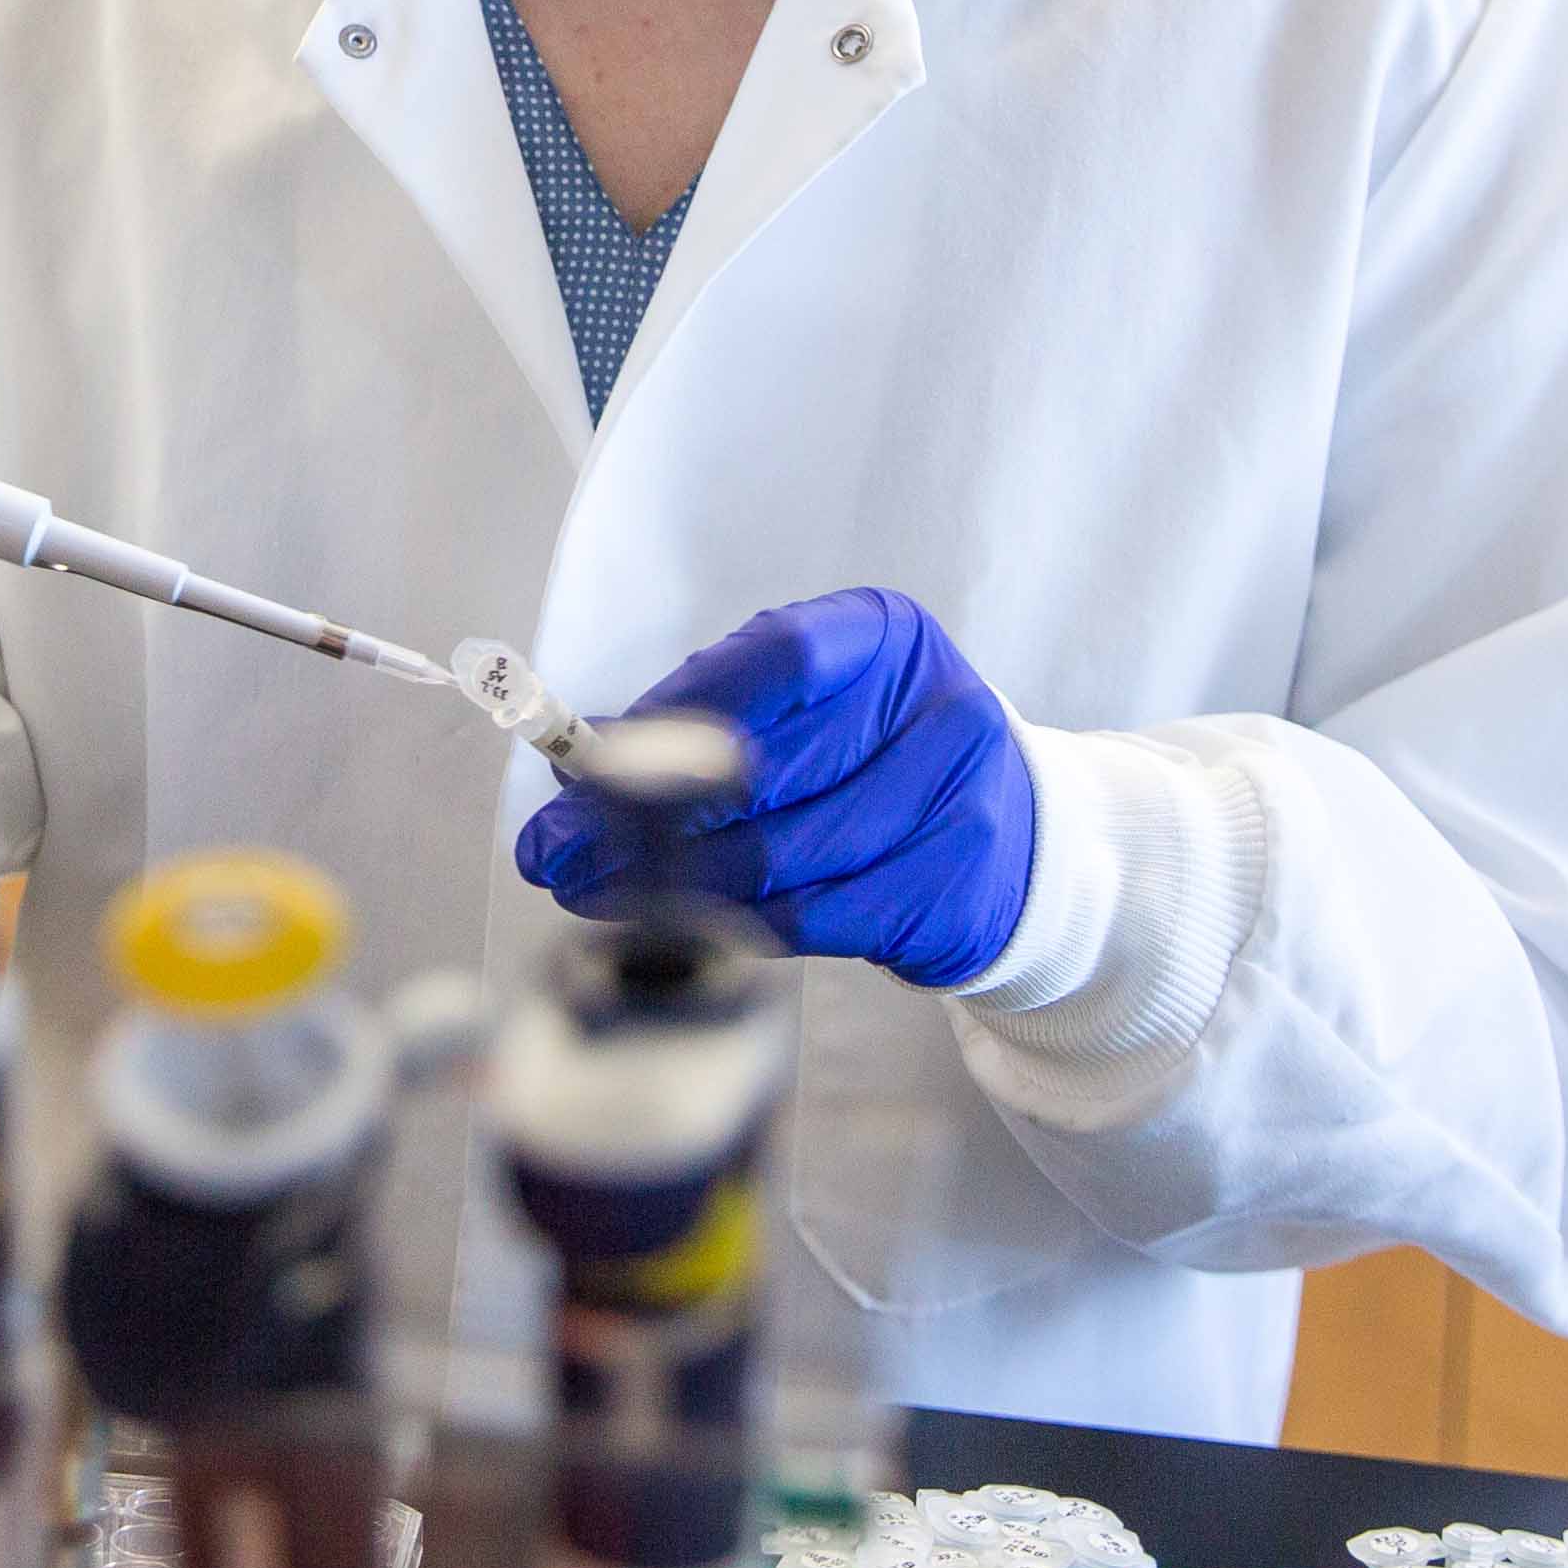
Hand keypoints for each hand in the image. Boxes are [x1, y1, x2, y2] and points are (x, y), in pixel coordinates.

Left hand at [514, 589, 1036, 988]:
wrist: (1013, 843)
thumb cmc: (877, 761)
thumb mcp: (808, 711)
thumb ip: (706, 719)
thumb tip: (582, 758)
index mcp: (888, 639)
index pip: (775, 661)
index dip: (674, 713)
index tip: (586, 765)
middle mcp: (938, 710)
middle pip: (764, 769)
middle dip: (637, 817)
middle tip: (553, 849)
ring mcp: (957, 805)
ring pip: (780, 857)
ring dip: (667, 885)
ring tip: (588, 892)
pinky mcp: (951, 894)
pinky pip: (812, 920)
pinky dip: (730, 927)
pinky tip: (671, 926)